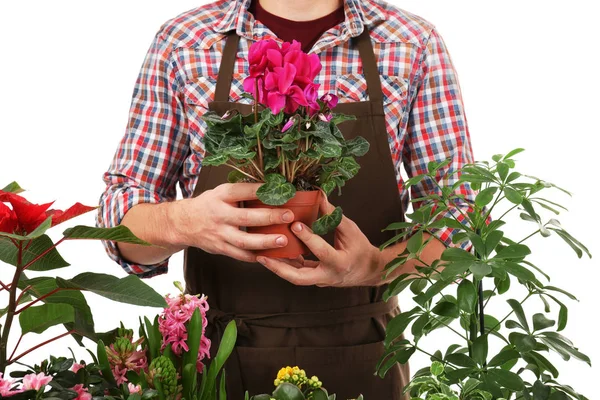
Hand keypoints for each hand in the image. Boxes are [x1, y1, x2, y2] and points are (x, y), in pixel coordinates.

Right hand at [170, 183, 293, 261]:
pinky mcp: (220, 248)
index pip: (242, 191)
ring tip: (282, 240)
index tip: (279, 191)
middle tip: (288, 216)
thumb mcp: (221, 192)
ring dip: (265, 241)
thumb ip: (242, 192)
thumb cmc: (208, 205)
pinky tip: (270, 256)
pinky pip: (240, 255)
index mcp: (221, 196)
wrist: (183, 223)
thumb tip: (270, 189)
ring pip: (244, 241)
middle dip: (269, 217)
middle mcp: (220, 215)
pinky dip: (256, 256)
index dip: (261, 191)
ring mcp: (220, 234)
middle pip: (246, 217)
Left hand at [256, 195, 384, 286]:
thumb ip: (333, 215)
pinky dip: (285, 264)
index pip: (321, 251)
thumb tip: (319, 195)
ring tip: (260, 255)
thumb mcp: (350, 229)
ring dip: (277, 267)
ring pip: (294, 278)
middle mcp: (327, 275)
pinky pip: (297, 273)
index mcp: (339, 263)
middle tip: (263, 255)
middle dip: (279, 268)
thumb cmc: (360, 248)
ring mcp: (320, 280)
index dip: (307, 238)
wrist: (369, 270)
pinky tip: (273, 253)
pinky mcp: (314, 279)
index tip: (294, 225)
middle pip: (299, 278)